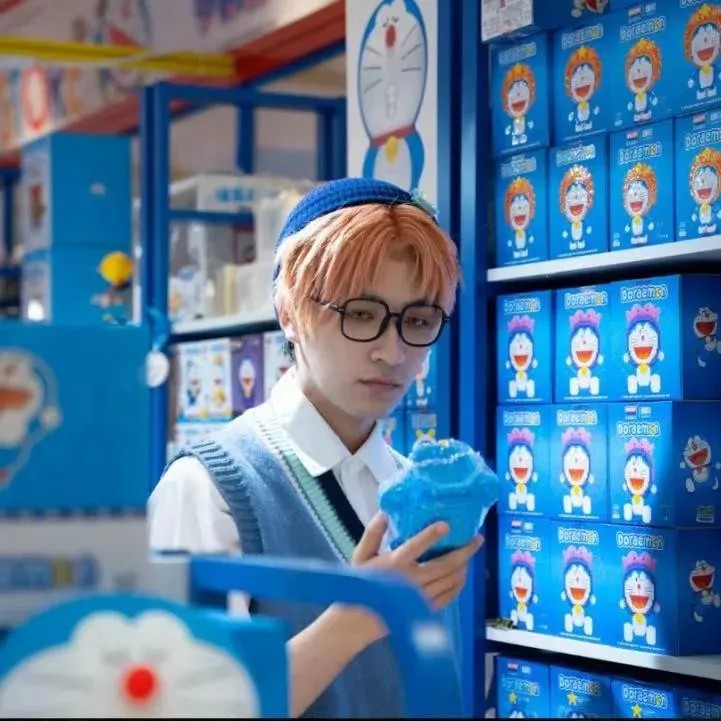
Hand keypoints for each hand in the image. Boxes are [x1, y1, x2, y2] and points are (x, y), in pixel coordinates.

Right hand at [348, 513, 483, 640]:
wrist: (360, 619)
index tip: (446, 525)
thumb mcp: (361, 555)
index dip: (431, 536)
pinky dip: (459, 584)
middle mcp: (411, 581)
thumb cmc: (362, 583)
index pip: (416, 547)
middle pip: (444, 565)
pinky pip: (449, 596)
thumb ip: (373, 533)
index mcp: (394, 564)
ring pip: (450, 580)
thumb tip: (385, 513)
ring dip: (463, 565)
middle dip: (464, 551)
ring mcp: (421, 597)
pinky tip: (461, 574)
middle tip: (477, 538)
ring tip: (470, 553)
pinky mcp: (426, 609)